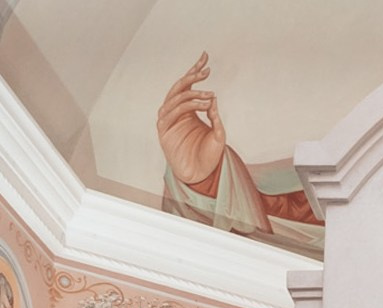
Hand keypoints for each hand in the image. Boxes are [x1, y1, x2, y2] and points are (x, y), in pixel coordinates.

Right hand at [157, 55, 227, 192]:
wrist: (200, 175)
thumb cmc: (209, 156)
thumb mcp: (218, 134)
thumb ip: (215, 116)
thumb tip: (213, 98)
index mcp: (187, 109)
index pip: (189, 84)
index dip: (195, 69)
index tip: (205, 56)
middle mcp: (176, 112)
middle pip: (179, 87)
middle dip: (191, 76)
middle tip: (206, 72)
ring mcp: (168, 119)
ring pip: (176, 98)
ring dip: (193, 94)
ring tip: (210, 96)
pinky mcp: (164, 130)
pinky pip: (173, 111)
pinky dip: (188, 106)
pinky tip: (203, 106)